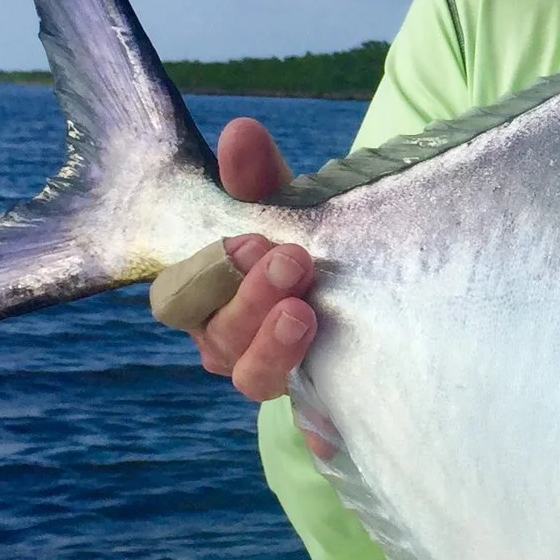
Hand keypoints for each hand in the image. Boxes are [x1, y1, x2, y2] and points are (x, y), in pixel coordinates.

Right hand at [193, 119, 323, 423]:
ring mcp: (277, 377)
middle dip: (250, 299)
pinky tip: (333, 417)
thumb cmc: (308, 248)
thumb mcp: (290, 208)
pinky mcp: (322, 408)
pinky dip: (320, 425)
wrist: (376, 300)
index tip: (251, 239)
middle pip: (219, 338)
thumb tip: (241, 133)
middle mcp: (233, 343)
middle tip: (291, 260)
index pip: (183, 297)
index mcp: (211, 297)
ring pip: (254, 378)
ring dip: (274, 346)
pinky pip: (314, 426)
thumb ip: (262, 177)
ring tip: (304, 312)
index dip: (209, 274)